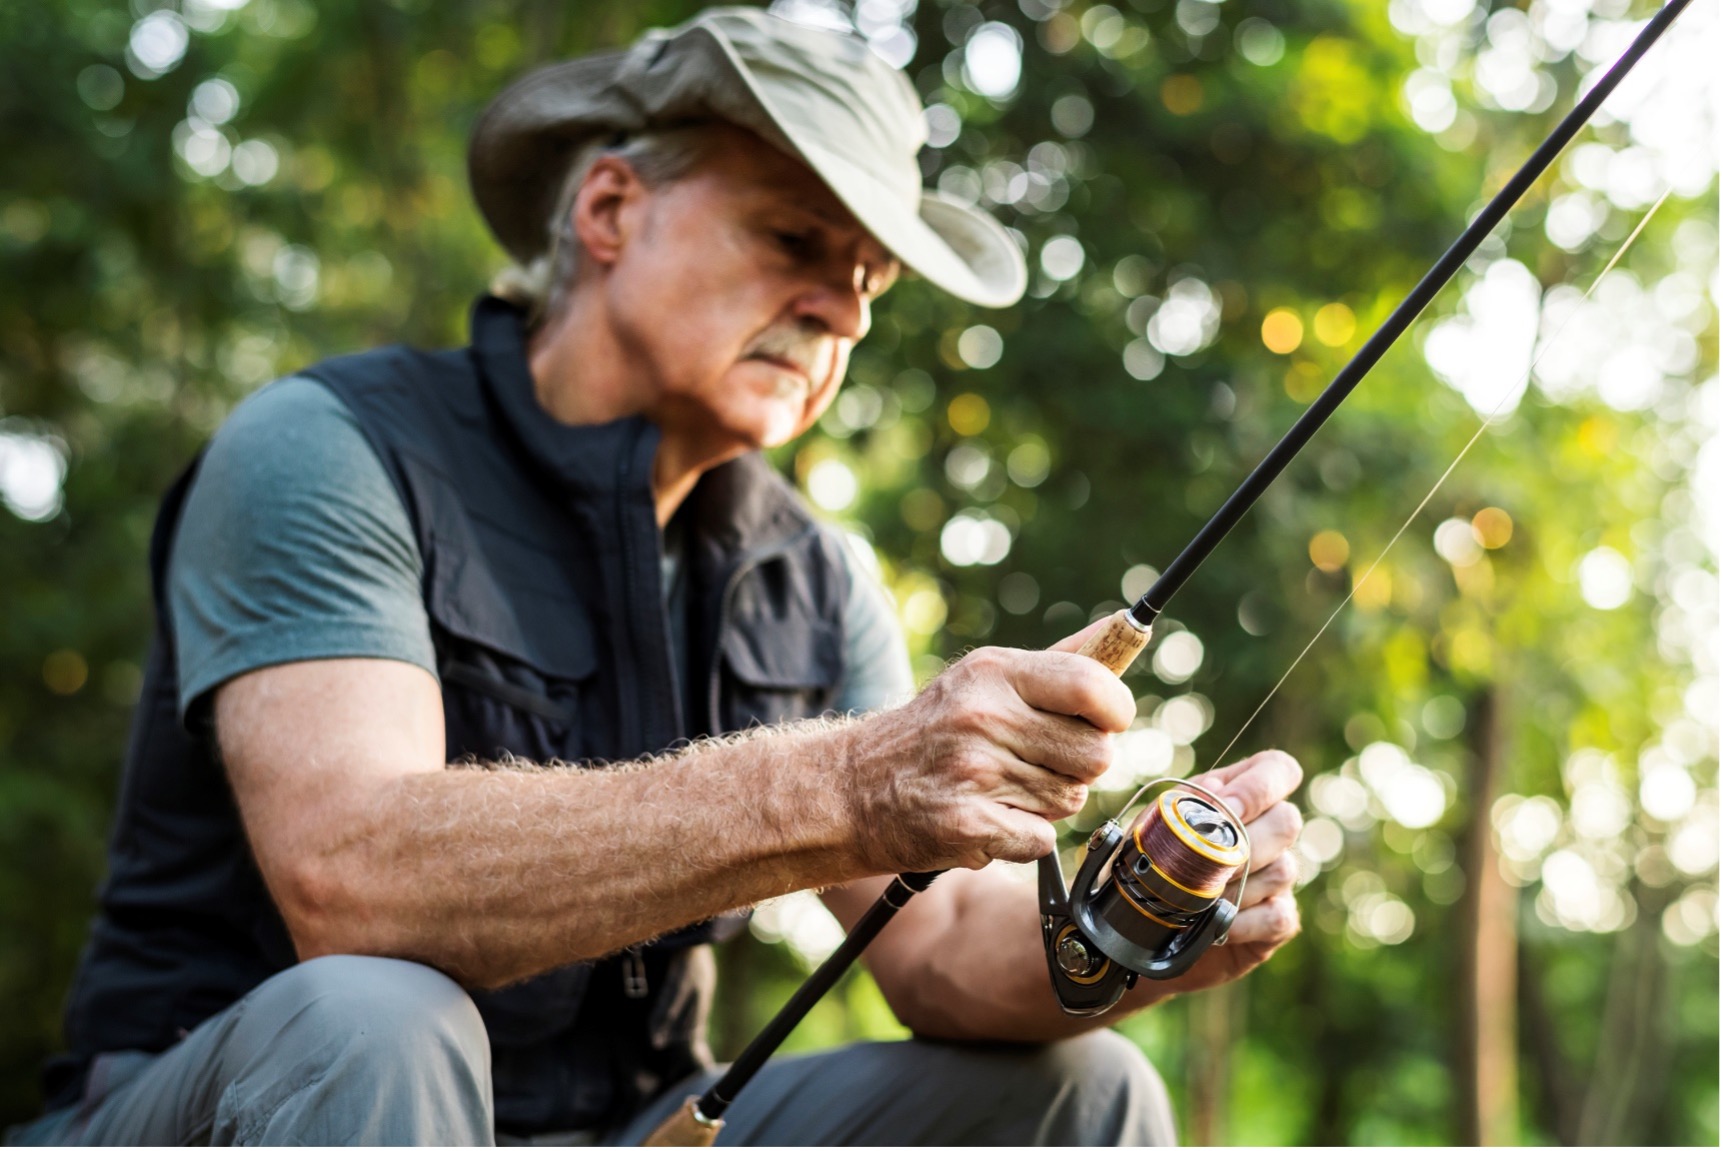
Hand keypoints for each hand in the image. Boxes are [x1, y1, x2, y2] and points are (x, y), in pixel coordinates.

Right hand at [844, 625, 1136, 874]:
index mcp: (993, 673)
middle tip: (1036, 761)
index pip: (1093, 686)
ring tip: (999, 788)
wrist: (850, 790)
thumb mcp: (983, 678)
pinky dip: (1022, 837)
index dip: (1116, 711)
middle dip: (1078, 766)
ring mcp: (973, 772)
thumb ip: (1058, 661)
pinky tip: (987, 817)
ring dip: (1045, 802)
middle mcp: (983, 717)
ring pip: (1070, 800)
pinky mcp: (968, 825)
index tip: (1105, 722)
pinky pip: (1042, 839)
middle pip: (1096, 754)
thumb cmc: (932, 732)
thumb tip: (1123, 629)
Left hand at [1142, 749, 1304, 997]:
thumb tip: (1214, 789)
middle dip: (1246, 842)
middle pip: (1288, 820)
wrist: (1142, 922)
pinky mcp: (1278, 918)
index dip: (1261, 786)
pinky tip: (1215, 923)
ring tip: (1200, 897)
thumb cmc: (1151, 862)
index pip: (1279, 769)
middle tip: (1207, 861)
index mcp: (1241, 795)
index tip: (1228, 808)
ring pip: (1284, 869)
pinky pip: (1278, 915)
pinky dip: (1242, 920)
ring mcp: (1279, 875)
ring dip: (1238, 885)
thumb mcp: (1154, 826)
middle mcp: (1270, 831)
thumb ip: (1183, 802)